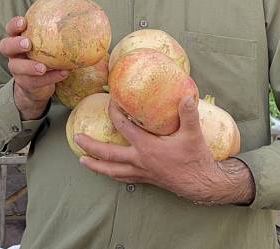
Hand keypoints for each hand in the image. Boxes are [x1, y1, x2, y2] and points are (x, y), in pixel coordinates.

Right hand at [0, 16, 68, 119]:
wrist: (38, 86)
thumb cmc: (44, 56)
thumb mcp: (46, 42)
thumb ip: (54, 28)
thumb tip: (75, 1)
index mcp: (18, 39)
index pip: (10, 29)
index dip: (13, 25)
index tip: (23, 22)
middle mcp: (14, 54)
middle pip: (5, 47)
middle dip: (15, 44)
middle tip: (28, 44)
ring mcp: (18, 70)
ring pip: (17, 67)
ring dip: (30, 66)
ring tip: (43, 67)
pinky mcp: (27, 84)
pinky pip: (36, 81)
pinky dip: (51, 77)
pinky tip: (64, 73)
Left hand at [75, 96, 251, 204]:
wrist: (202, 184)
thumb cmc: (196, 158)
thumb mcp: (193, 133)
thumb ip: (188, 114)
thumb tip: (186, 95)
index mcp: (146, 147)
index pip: (123, 127)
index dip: (114, 113)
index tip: (110, 101)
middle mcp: (139, 161)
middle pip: (108, 154)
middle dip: (91, 146)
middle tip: (77, 138)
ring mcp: (141, 172)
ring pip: (112, 171)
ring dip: (96, 165)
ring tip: (82, 161)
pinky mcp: (146, 179)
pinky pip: (123, 177)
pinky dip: (112, 174)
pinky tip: (108, 172)